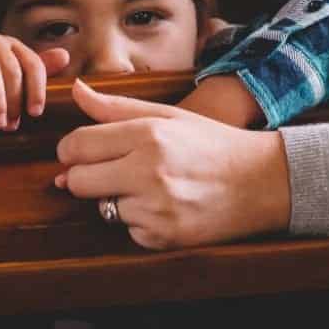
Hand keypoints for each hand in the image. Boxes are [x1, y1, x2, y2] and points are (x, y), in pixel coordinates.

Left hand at [55, 79, 290, 248]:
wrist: (259, 182)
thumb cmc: (210, 143)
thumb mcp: (167, 115)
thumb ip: (115, 106)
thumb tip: (75, 91)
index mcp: (148, 135)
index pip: (77, 145)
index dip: (70, 150)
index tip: (79, 152)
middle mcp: (148, 172)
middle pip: (79, 181)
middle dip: (85, 176)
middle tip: (110, 169)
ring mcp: (156, 208)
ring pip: (102, 208)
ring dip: (117, 199)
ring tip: (150, 186)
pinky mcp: (163, 238)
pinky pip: (128, 230)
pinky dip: (139, 221)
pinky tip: (164, 206)